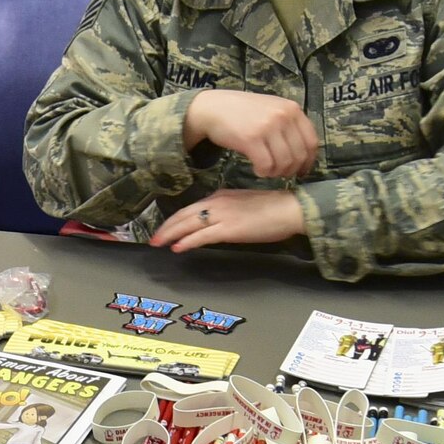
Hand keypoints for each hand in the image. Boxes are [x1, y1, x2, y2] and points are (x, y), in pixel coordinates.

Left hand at [150, 188, 305, 252]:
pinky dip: (187, 241)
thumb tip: (220, 224)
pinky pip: (201, 236)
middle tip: (153, 238)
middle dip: (167, 226)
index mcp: (221, 195)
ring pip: (188, 224)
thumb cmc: (274, 209)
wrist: (290, 209)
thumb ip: (230, 211)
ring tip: (157, 243)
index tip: (166, 227)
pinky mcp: (228, 229)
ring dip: (170, 234)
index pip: (193, 207)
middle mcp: (217, 202)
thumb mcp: (246, 205)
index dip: (176, 218)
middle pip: (184, 214)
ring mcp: (222, 215)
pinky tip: (177, 248)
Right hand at [184, 89, 318, 178]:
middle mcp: (283, 116)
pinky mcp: (251, 139)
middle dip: (291, 170)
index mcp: (292, 109)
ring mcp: (268, 127)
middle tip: (280, 173)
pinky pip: (267, 166)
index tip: (301, 171)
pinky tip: (257, 169)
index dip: (308, 161)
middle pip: (299, 155)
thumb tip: (304, 155)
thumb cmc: (243, 112)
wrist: (213, 108)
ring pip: (284, 163)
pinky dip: (263, 172)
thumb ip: (289, 125)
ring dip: (276, 173)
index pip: (312, 142)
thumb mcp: (272, 110)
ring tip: (267, 170)